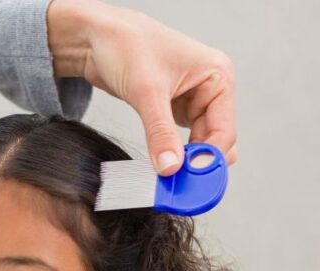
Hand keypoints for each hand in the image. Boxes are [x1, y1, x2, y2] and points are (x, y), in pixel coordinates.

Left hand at [47, 0, 236, 174]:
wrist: (94, 36)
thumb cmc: (125, 44)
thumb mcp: (146, 91)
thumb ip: (160, 133)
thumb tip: (171, 168)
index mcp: (217, 76)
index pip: (224, 129)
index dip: (208, 158)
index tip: (190, 181)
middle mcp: (210, 88)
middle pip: (214, 140)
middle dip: (197, 162)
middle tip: (178, 185)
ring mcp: (192, 100)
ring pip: (198, 144)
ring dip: (184, 161)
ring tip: (166, 178)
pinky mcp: (172, 109)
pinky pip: (179, 140)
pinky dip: (172, 155)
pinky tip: (161, 166)